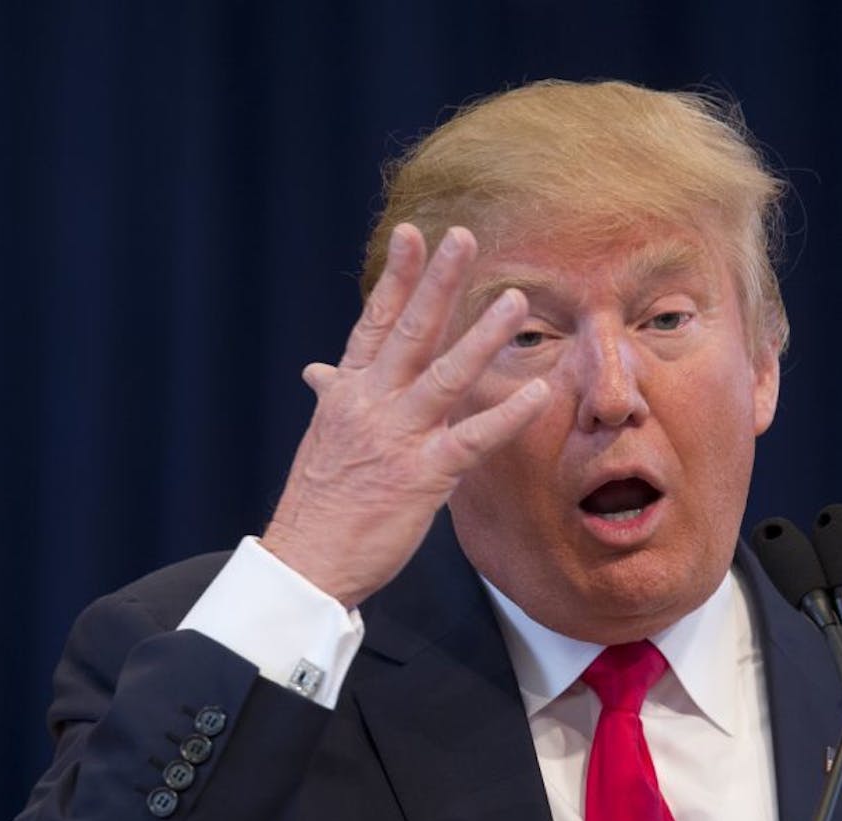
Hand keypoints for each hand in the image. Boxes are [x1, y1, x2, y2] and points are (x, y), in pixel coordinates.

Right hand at [261, 223, 549, 607]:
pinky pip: (471, 438)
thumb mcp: (322, 440)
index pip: (372, 323)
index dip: (396, 279)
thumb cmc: (317, 505)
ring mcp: (396, 437)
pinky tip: (536, 390)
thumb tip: (318, 371)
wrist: (305, 562)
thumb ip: (333, 398)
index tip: (413, 236)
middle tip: (463, 237)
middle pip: (407, 332)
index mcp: (346, 393)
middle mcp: (370, 405)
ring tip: (514, 299)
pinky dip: (506, 413)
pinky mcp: (421, 476)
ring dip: (480, 335)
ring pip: (443, 374)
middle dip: (436, 282)